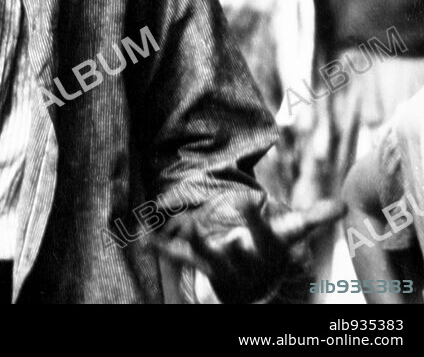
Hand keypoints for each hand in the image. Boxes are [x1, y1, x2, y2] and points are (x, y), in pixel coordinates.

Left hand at [150, 197, 344, 302]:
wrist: (252, 290)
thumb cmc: (271, 251)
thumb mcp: (291, 234)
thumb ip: (314, 218)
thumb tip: (344, 205)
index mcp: (270, 247)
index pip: (272, 232)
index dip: (261, 217)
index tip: (251, 199)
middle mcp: (247, 259)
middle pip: (244, 245)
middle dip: (238, 233)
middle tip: (234, 212)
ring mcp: (222, 265)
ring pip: (207, 255)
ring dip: (196, 241)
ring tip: (186, 224)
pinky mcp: (200, 265)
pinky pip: (178, 256)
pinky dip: (162, 246)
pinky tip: (144, 237)